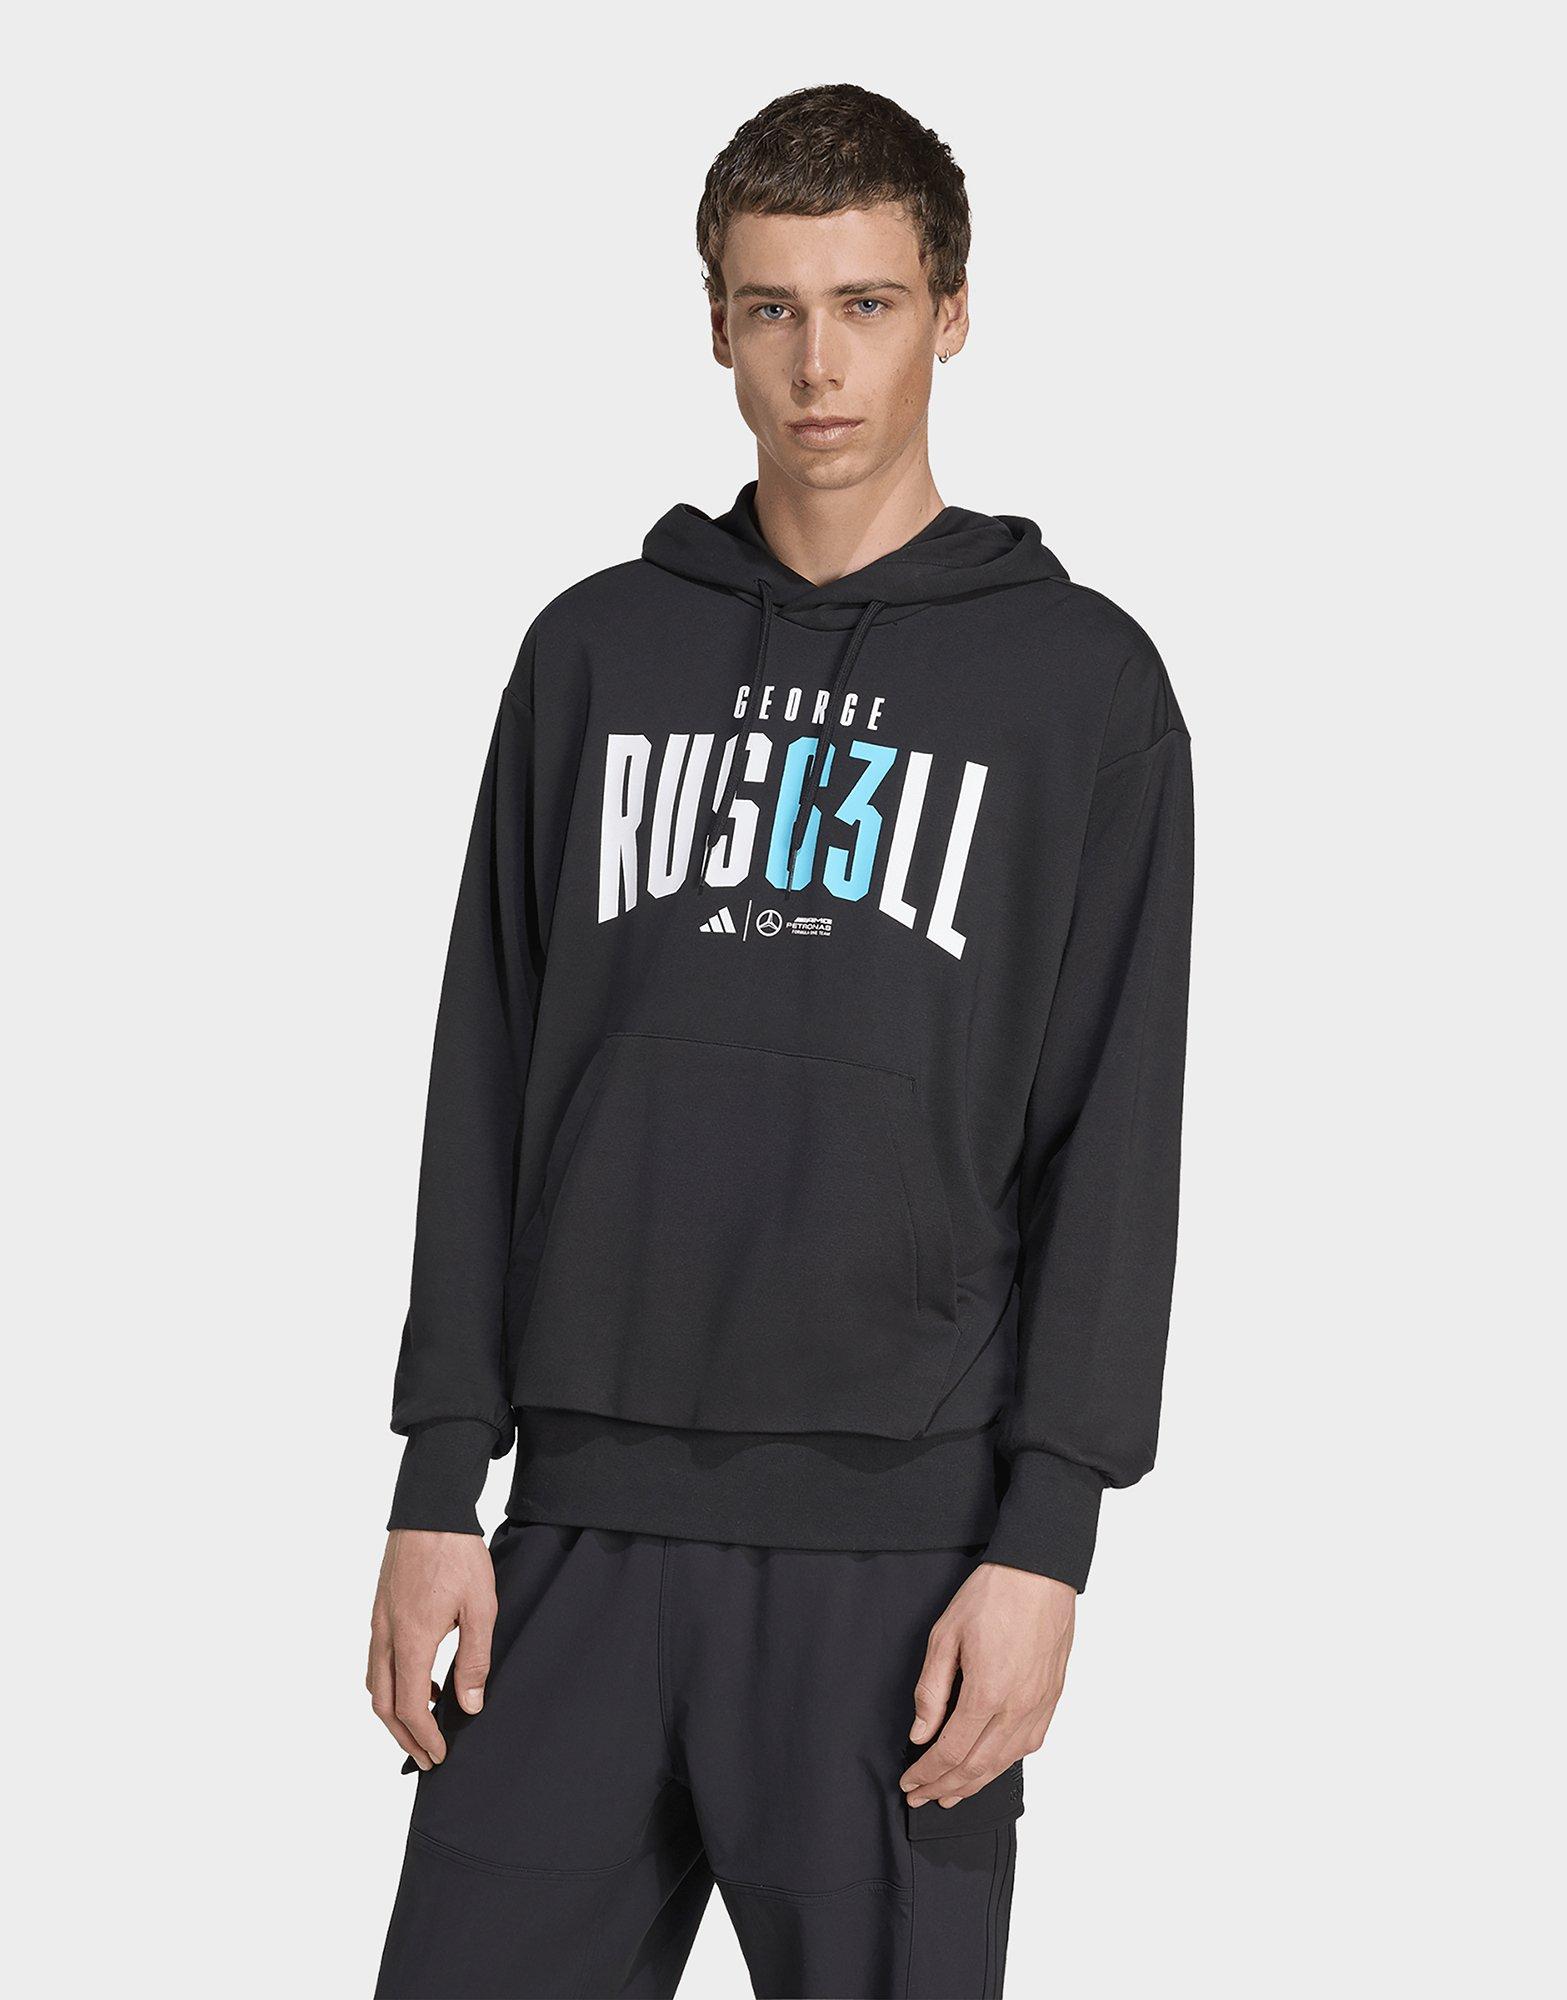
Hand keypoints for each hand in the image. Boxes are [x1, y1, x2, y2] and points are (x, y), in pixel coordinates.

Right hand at [367, 1529, 496, 1769]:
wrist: (429, 1509)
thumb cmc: (457, 1554)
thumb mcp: (480, 1607)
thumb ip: (474, 1659)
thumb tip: (469, 1705)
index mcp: (411, 1641)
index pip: (410, 1707)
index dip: (424, 1738)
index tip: (439, 1756)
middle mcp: (386, 1636)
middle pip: (384, 1705)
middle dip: (403, 1737)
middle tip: (425, 1756)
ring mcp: (378, 1623)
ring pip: (377, 1683)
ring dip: (396, 1711)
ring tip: (425, 1722)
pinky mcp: (380, 1610)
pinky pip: (378, 1660)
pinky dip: (394, 1682)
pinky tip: (423, 1677)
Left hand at [900, 1561, 1075, 1808]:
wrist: (1040, 1572)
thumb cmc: (992, 1595)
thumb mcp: (945, 1635)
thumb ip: (931, 1689)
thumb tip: (921, 1732)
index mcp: (987, 1693)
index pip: (951, 1751)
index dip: (927, 1773)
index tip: (910, 1782)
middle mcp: (1017, 1707)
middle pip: (977, 1766)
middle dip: (946, 1787)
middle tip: (922, 1798)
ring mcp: (1039, 1705)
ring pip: (1005, 1761)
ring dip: (975, 1783)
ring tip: (952, 1794)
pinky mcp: (1051, 1697)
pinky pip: (1028, 1744)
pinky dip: (1005, 1763)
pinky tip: (990, 1766)